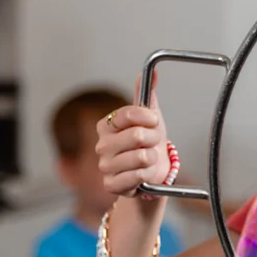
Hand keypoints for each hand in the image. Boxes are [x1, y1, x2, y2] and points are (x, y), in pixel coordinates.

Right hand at [95, 73, 169, 197]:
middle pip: (137, 135)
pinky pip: (138, 176)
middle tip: (152, 144)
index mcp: (107, 125)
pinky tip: (143, 175)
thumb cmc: (148, 145)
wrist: (152, 174)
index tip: (155, 122)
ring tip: (148, 161)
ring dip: (152, 159)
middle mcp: (101, 145)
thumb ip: (148, 96)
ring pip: (141, 157)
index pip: (128, 114)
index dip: (149, 118)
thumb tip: (152, 72)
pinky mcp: (111, 185)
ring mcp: (105, 166)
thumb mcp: (150, 119)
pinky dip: (148, 175)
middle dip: (154, 140)